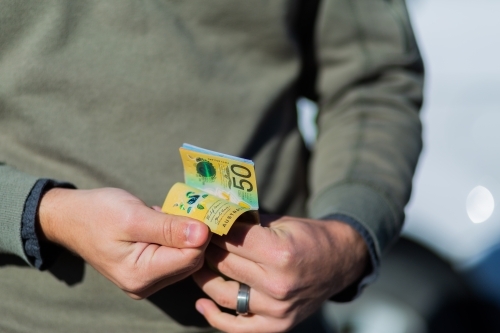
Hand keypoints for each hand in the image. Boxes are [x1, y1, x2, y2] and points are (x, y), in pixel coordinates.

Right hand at [38, 187, 209, 298]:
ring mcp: (145, 281)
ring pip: (185, 258)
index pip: (191, 257)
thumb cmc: (97, 213)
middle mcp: (144, 285)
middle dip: (193, 234)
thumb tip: (204, 233)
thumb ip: (169, 227)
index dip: (200, 233)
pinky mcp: (146, 272)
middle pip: (191, 260)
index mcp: (140, 274)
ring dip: (184, 235)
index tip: (198, 209)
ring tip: (165, 215)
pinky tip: (161, 223)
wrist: (70, 218)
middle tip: (184, 208)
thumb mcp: (134, 216)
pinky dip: (174, 238)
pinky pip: (173, 256)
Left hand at [193, 215, 367, 332]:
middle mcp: (277, 284)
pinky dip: (215, 316)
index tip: (203, 222)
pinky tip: (202, 302)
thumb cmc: (309, 237)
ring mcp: (277, 308)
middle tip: (197, 239)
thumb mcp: (280, 222)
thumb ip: (247, 223)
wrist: (339, 262)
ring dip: (204, 277)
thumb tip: (213, 217)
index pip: (231, 239)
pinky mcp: (277, 324)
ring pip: (224, 293)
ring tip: (196, 264)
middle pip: (225, 264)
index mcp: (280, 253)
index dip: (214, 228)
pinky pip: (236, 326)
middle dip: (207, 248)